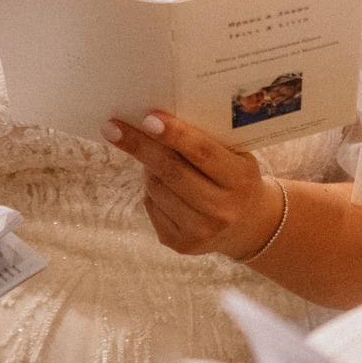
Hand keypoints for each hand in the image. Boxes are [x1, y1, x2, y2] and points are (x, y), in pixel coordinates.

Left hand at [103, 111, 282, 259]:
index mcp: (240, 180)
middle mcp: (222, 209)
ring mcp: (201, 231)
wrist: (249, 226)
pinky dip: (151, 190)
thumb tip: (155, 119)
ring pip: (156, 188)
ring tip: (154, 158)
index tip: (148, 119)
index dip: (175, 135)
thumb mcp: (235, 157)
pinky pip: (151, 206)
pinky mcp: (181, 244)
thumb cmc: (235, 178)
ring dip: (147, 169)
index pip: (203, 153)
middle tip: (112, 127)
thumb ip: (205, 141)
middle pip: (171, 171)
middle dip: (139, 146)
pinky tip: (163, 186)